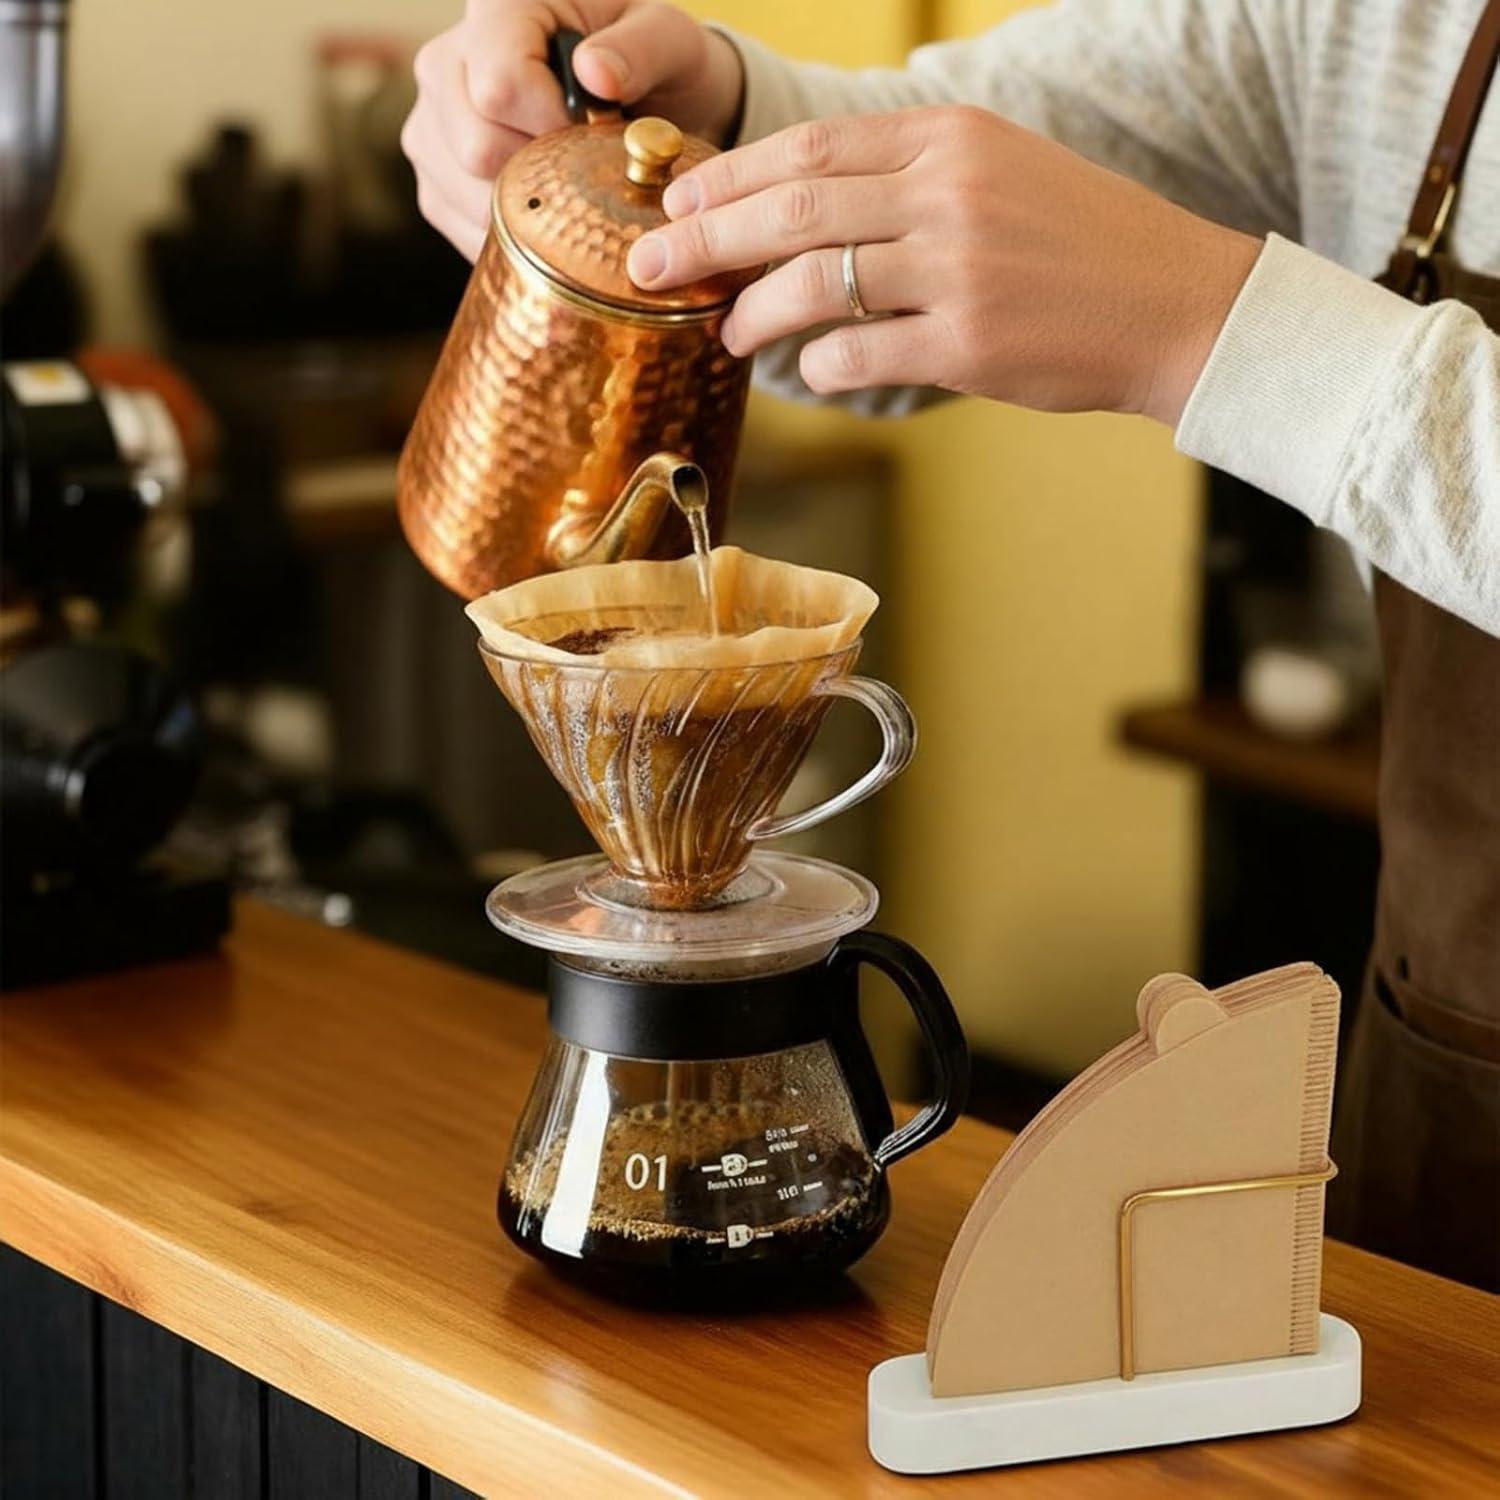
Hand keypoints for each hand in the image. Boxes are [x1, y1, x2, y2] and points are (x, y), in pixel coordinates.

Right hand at [402, 1, 744, 260]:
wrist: (636, 100)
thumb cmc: (648, 65)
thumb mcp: (667, 41)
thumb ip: (642, 49)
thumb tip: (596, 73)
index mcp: (498, 9)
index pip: (499, 85)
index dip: (552, 126)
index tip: (592, 133)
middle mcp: (447, 61)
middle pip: (476, 146)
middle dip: (544, 173)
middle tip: (585, 164)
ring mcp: (432, 123)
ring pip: (466, 192)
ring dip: (531, 209)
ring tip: (569, 183)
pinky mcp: (435, 180)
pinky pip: (464, 226)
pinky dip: (516, 238)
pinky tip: (549, 215)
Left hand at [628, 107, 1261, 426]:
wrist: (1178, 304)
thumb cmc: (1083, 244)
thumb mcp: (1001, 174)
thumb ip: (908, 181)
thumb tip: (804, 213)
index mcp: (951, 139)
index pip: (811, 145)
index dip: (730, 174)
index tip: (678, 199)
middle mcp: (948, 193)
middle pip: (792, 206)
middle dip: (706, 236)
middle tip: (651, 264)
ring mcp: (958, 269)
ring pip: (812, 283)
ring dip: (752, 312)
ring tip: (726, 332)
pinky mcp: (968, 345)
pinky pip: (857, 353)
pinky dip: (819, 364)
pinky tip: (808, 369)